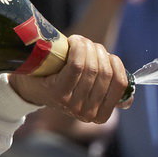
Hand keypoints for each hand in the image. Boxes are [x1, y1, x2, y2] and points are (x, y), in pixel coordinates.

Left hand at [6, 35, 129, 123]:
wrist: (29, 84)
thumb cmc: (62, 82)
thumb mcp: (88, 91)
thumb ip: (108, 94)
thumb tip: (128, 101)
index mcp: (99, 115)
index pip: (121, 84)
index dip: (117, 65)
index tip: (107, 55)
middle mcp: (87, 113)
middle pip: (106, 73)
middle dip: (100, 52)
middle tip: (89, 44)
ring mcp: (72, 104)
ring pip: (92, 67)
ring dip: (88, 47)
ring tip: (79, 42)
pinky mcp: (59, 92)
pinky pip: (77, 66)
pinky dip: (78, 48)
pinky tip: (73, 42)